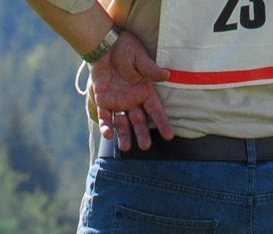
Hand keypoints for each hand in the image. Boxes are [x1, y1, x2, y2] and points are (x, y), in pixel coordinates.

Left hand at [88, 30, 172, 150]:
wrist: (105, 45)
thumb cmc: (126, 49)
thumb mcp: (140, 58)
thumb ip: (151, 69)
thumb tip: (167, 75)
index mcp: (144, 92)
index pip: (155, 110)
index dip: (162, 123)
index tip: (169, 136)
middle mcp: (132, 100)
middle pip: (139, 121)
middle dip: (142, 134)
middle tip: (145, 147)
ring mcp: (118, 102)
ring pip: (122, 123)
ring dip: (124, 136)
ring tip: (125, 148)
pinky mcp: (103, 101)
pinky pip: (105, 117)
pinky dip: (106, 126)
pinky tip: (108, 135)